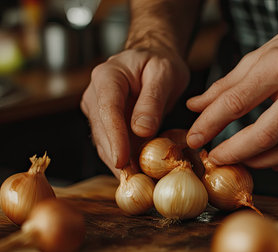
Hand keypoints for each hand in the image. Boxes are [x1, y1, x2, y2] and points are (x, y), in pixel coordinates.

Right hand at [81, 48, 188, 175]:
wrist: (154, 60)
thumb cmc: (160, 62)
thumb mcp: (163, 74)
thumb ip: (152, 100)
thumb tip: (142, 131)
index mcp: (107, 77)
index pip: (108, 109)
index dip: (115, 137)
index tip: (123, 160)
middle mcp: (95, 94)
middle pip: (103, 131)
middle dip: (118, 158)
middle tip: (137, 182)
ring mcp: (98, 111)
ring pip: (105, 143)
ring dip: (122, 165)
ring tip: (141, 183)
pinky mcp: (106, 125)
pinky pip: (114, 145)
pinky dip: (127, 161)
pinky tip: (140, 176)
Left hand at [186, 26, 277, 169]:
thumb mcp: (264, 54)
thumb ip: (228, 83)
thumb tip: (195, 106)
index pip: (236, 103)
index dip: (210, 125)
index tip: (195, 139)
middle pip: (264, 136)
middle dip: (234, 153)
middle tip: (216, 158)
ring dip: (260, 161)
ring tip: (243, 160)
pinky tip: (273, 161)